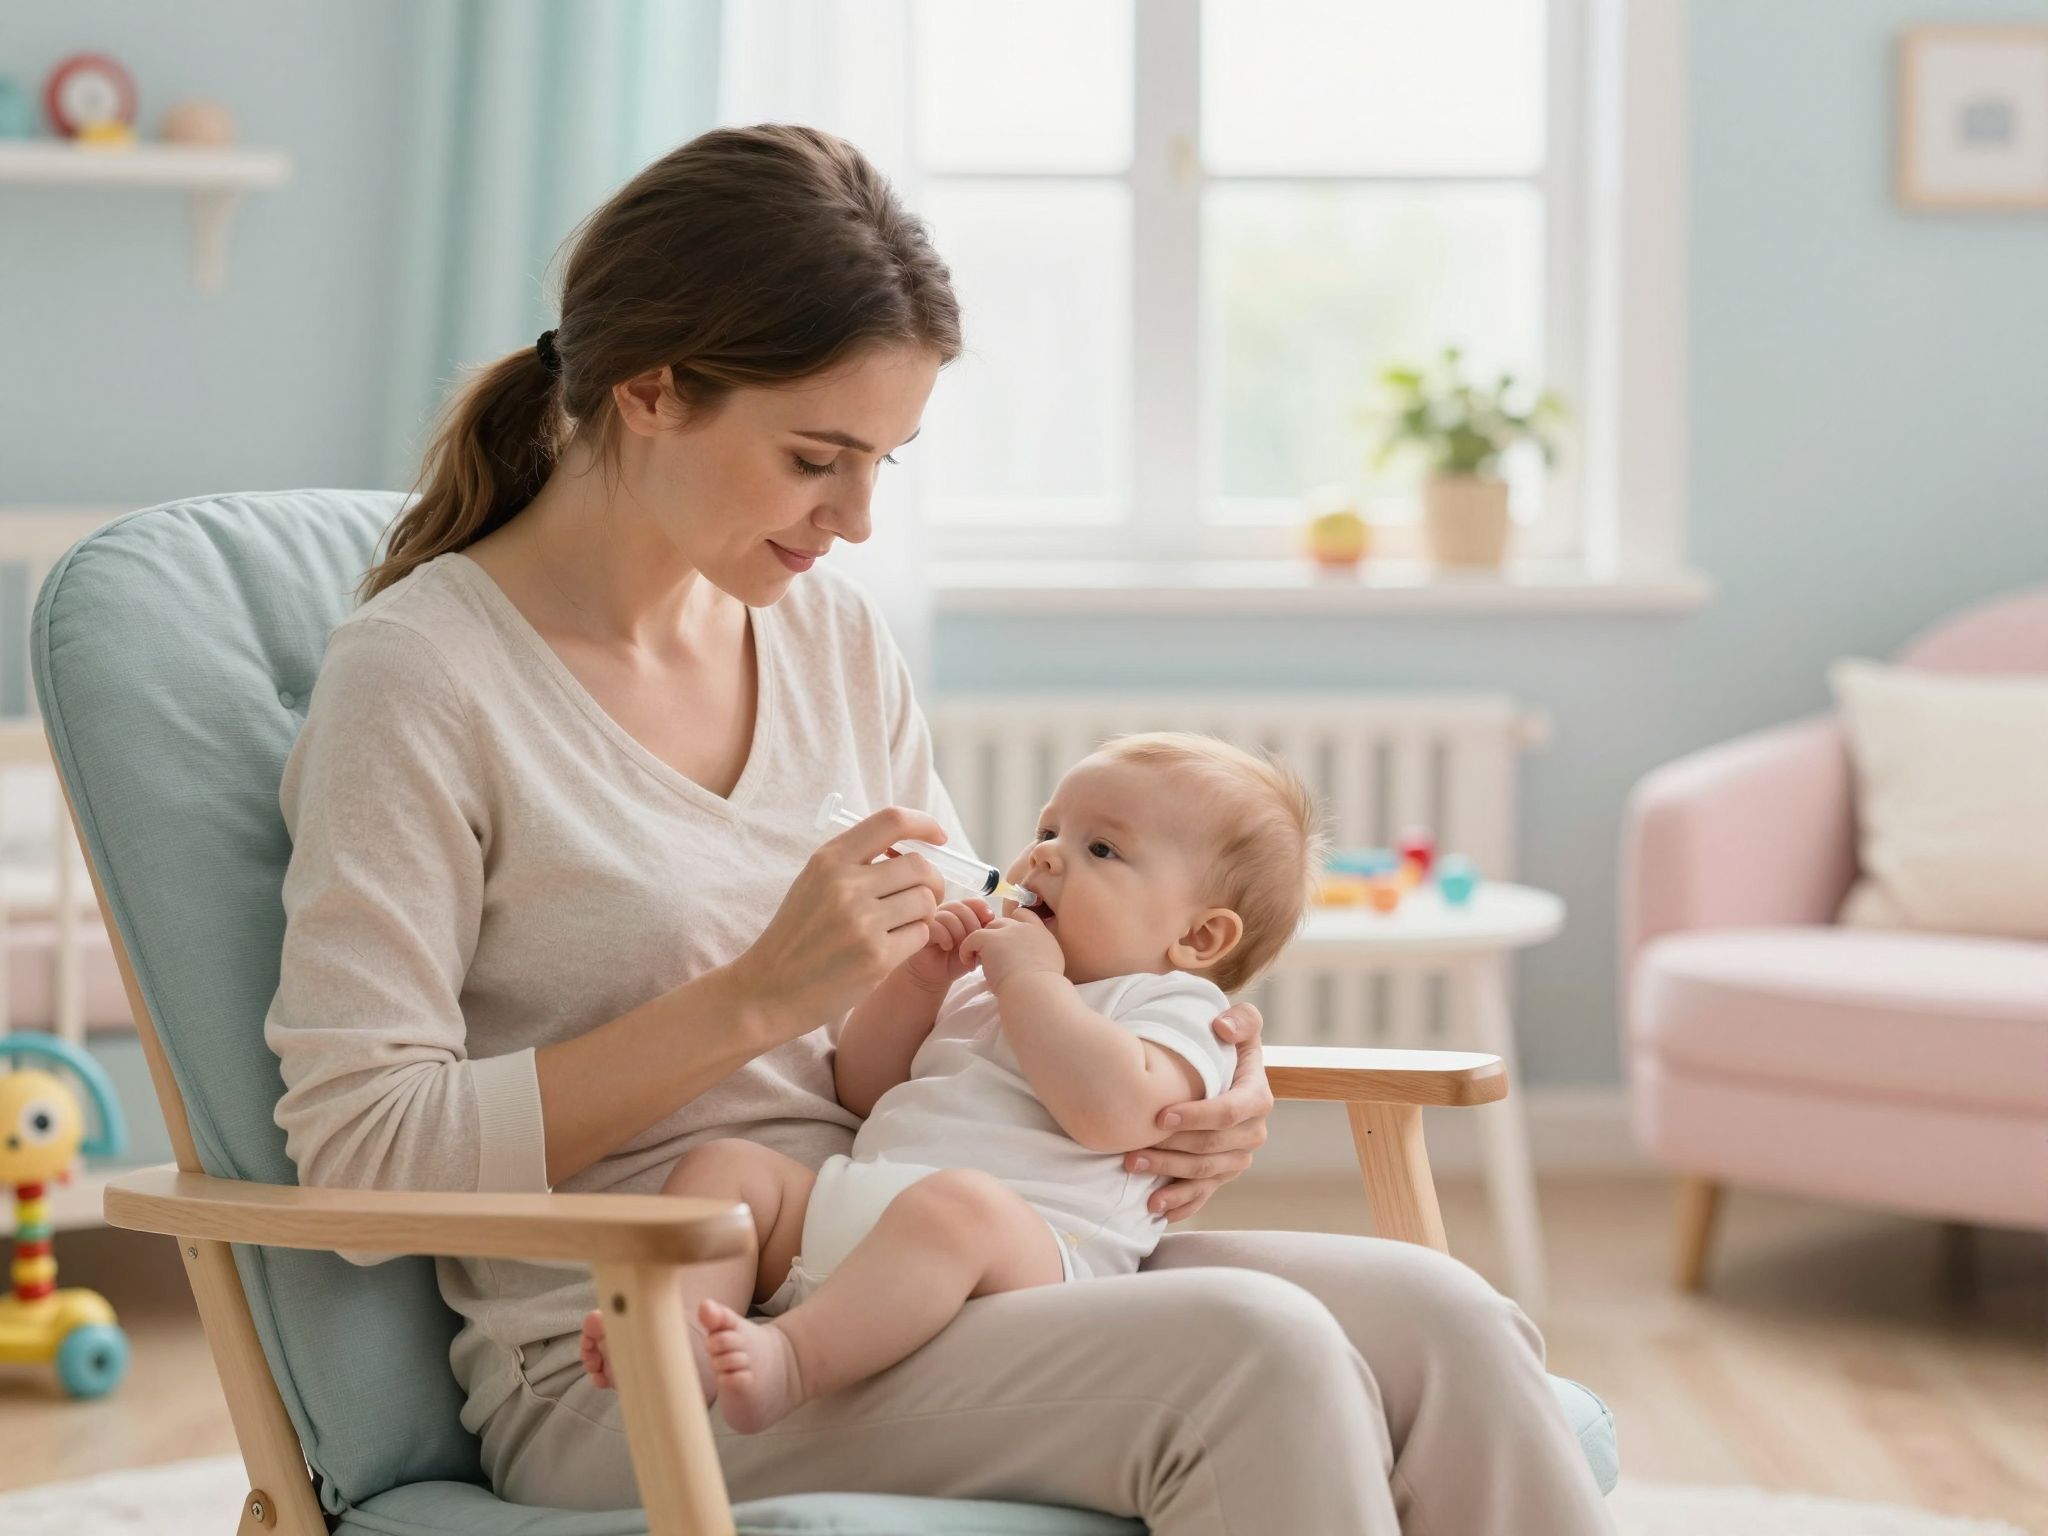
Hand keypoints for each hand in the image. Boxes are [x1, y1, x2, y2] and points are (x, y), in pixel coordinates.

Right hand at [729, 806, 950, 1042]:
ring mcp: (861, 922)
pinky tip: (890, 947)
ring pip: (926, 902)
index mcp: (829, 860)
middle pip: (920, 866)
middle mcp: (845, 885)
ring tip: (899, 926)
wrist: (767, 990)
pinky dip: (914, 940)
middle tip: (922, 896)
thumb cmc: (797, 936)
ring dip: (923, 914)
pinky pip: (921, 935)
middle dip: (932, 881)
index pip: (892, 821)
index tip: (938, 837)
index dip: (924, 824)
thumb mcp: (814, 884)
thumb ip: (857, 862)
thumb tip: (914, 849)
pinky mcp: (876, 957)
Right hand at [901, 897, 994, 991]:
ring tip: (961, 947)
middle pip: (961, 907)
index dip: (981, 908)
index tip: (989, 920)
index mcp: (960, 913)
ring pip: (948, 916)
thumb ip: (983, 931)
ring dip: (958, 933)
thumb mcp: (975, 945)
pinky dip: (945, 936)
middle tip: (974, 942)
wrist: (938, 975)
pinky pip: (935, 925)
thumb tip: (992, 917)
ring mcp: (932, 920)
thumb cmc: (957, 959)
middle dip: (971, 925)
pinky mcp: (921, 930)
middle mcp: (946, 912)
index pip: (972, 901)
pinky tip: (947, 947)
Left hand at [957, 908, 1064, 991]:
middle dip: (996, 937)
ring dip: (983, 943)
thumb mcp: (1048, 969)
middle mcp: (1026, 928)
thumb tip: (1025, 965)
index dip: (1013, 927)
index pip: (1025, 916)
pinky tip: (969, 965)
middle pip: (1004, 922)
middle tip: (992, 959)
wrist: (1034, 992)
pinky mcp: (991, 938)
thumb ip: (1037, 961)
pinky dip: (967, 950)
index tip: (1007, 944)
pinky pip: (973, 937)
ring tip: (980, 964)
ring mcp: (1009, 931)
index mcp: (1042, 935)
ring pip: (989, 928)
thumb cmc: (1041, 990)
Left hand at [1125, 1001, 1271, 1221]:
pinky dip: (1181, 1204)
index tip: (1160, 1116)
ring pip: (1204, 1173)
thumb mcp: (1240, 1024)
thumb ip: (1241, 1019)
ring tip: (1132, 1167)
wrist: (1222, 1073)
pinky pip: (1204, 1194)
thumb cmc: (1225, 1045)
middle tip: (1132, 1149)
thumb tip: (1223, 1028)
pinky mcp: (1222, 1173)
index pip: (1229, 1113)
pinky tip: (1156, 1210)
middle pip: (1211, 1148)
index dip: (1197, 1116)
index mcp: (1257, 1098)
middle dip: (1171, 1150)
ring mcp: (1238, 1157)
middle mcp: (1253, 1132)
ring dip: (1167, 1176)